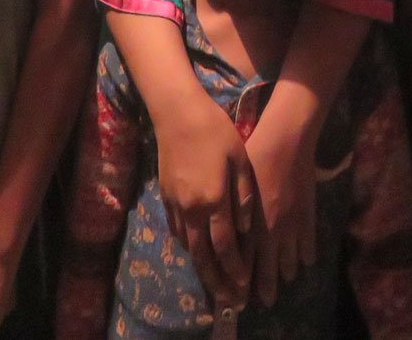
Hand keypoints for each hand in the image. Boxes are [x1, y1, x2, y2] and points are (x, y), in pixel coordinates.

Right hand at [156, 94, 255, 310]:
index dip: (235, 268)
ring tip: (214, 280)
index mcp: (214, 200)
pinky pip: (177, 229)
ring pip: (188, 245)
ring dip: (201, 266)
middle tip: (228, 298)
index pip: (226, 246)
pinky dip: (188, 245)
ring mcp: (175, 203)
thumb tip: (246, 227)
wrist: (177, 113)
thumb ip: (244, 196)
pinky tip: (195, 250)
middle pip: (203, 255)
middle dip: (216, 280)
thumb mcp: (239, 159)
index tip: (244, 286)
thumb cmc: (215, 130)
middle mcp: (192, 208)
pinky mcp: (165, 196)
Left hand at [243, 108, 317, 306]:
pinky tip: (304, 262)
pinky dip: (306, 257)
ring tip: (284, 280)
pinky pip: (308, 246)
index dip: (242, 281)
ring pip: (289, 261)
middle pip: (268, 270)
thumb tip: (223, 228)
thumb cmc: (254, 155)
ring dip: (286, 274)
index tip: (239, 295)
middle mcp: (269, 231)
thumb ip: (231, 211)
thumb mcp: (235, 184)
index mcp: (248, 222)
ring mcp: (291, 225)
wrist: (286, 141)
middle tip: (265, 299)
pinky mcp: (307, 216)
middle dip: (265, 288)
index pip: (244, 262)